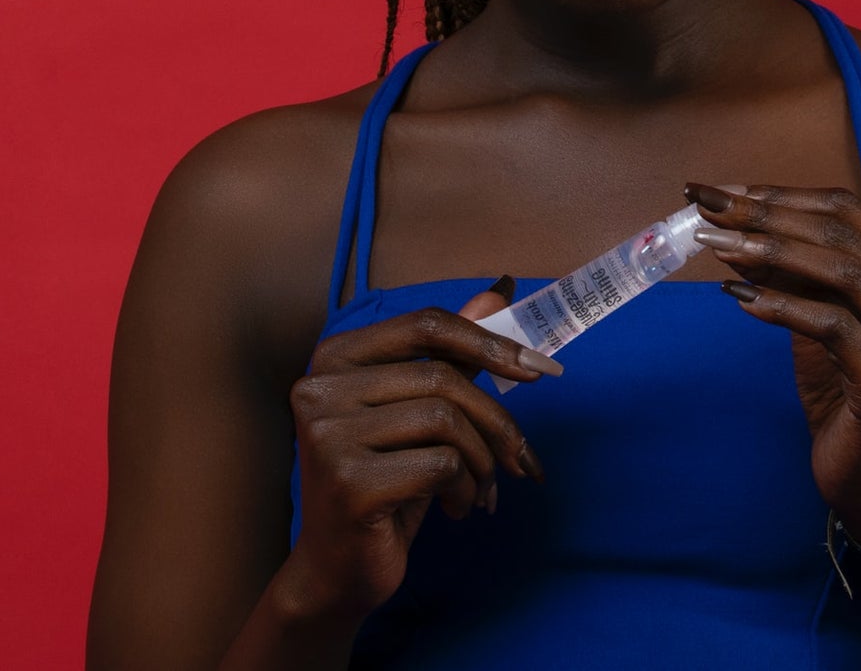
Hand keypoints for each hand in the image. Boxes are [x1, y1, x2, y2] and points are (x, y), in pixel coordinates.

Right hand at [282, 281, 558, 620]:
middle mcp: (320, 386)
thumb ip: (453, 352)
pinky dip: (466, 489)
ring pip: (446, 420)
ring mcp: (328, 434)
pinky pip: (441, 465)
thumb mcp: (419, 412)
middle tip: (520, 461)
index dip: (490, 342)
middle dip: (497, 422)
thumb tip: (502, 289)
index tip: (540, 371)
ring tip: (481, 491)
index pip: (426, 325)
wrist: (338, 570)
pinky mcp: (348, 482)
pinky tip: (455, 510)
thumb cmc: (384, 483)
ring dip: (483, 462)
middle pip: (442, 377)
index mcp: (335, 356)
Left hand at [685, 182, 860, 547]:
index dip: (781, 195)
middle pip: (842, 233)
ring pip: (841, 272)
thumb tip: (734, 220)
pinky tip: (738, 297)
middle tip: (708, 206)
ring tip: (714, 245)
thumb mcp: (820, 319)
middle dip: (766, 214)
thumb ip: (792, 270)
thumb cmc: (849, 393)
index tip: (723, 190)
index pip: (849, 211)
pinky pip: (831, 326)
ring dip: (768, 251)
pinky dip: (780, 305)